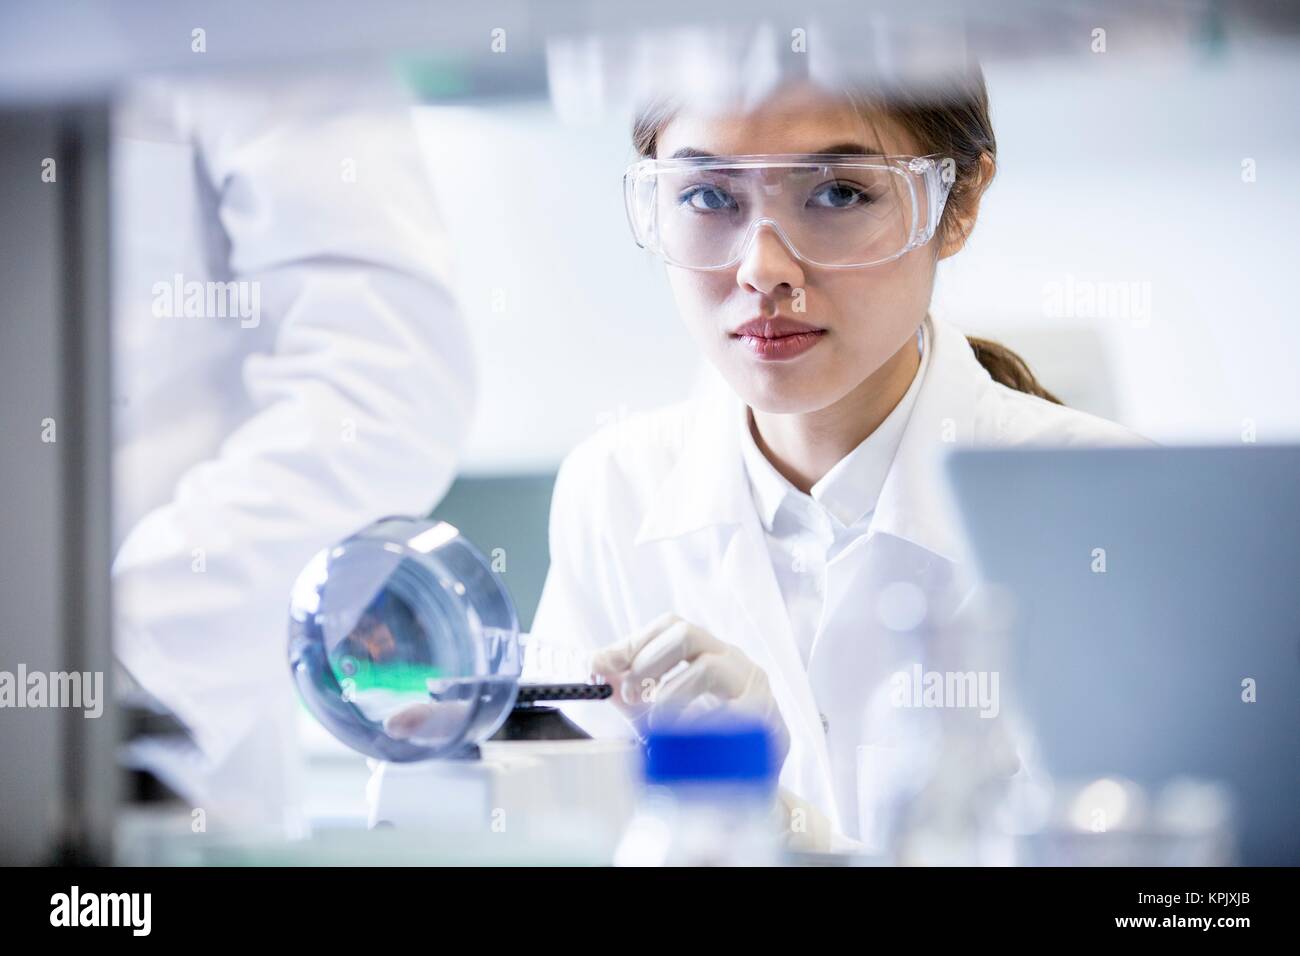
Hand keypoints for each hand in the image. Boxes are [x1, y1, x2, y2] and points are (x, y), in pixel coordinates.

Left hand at [591, 613, 790, 766]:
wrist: (749, 788)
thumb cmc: (702, 741)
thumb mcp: (658, 712)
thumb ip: (628, 691)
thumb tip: (593, 667)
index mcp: (708, 652)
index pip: (670, 625)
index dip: (632, 642)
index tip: (600, 665)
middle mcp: (732, 660)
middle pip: (688, 633)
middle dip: (648, 661)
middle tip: (629, 694)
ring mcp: (754, 687)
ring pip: (708, 668)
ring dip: (669, 694)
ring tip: (655, 725)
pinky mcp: (768, 719)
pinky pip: (730, 712)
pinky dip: (698, 724)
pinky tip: (684, 740)